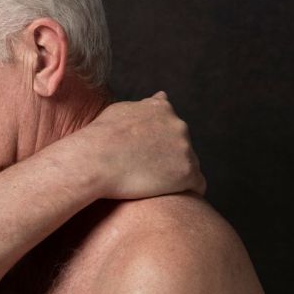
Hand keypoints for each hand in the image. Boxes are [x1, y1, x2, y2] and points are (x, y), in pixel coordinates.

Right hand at [73, 91, 205, 198]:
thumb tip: (160, 97)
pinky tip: (172, 197)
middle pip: (182, 146)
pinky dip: (187, 191)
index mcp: (162, 109)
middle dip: (168, 158)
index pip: (171, 126)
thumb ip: (144, 106)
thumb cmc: (101, 138)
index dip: (160, 142)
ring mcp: (185, 149)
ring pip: (189, 165)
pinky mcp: (187, 173)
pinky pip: (198, 185)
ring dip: (176, 175)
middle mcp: (178, 125)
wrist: (94, 161)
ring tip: (153, 186)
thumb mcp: (120, 111)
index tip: (147, 154)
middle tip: (144, 172)